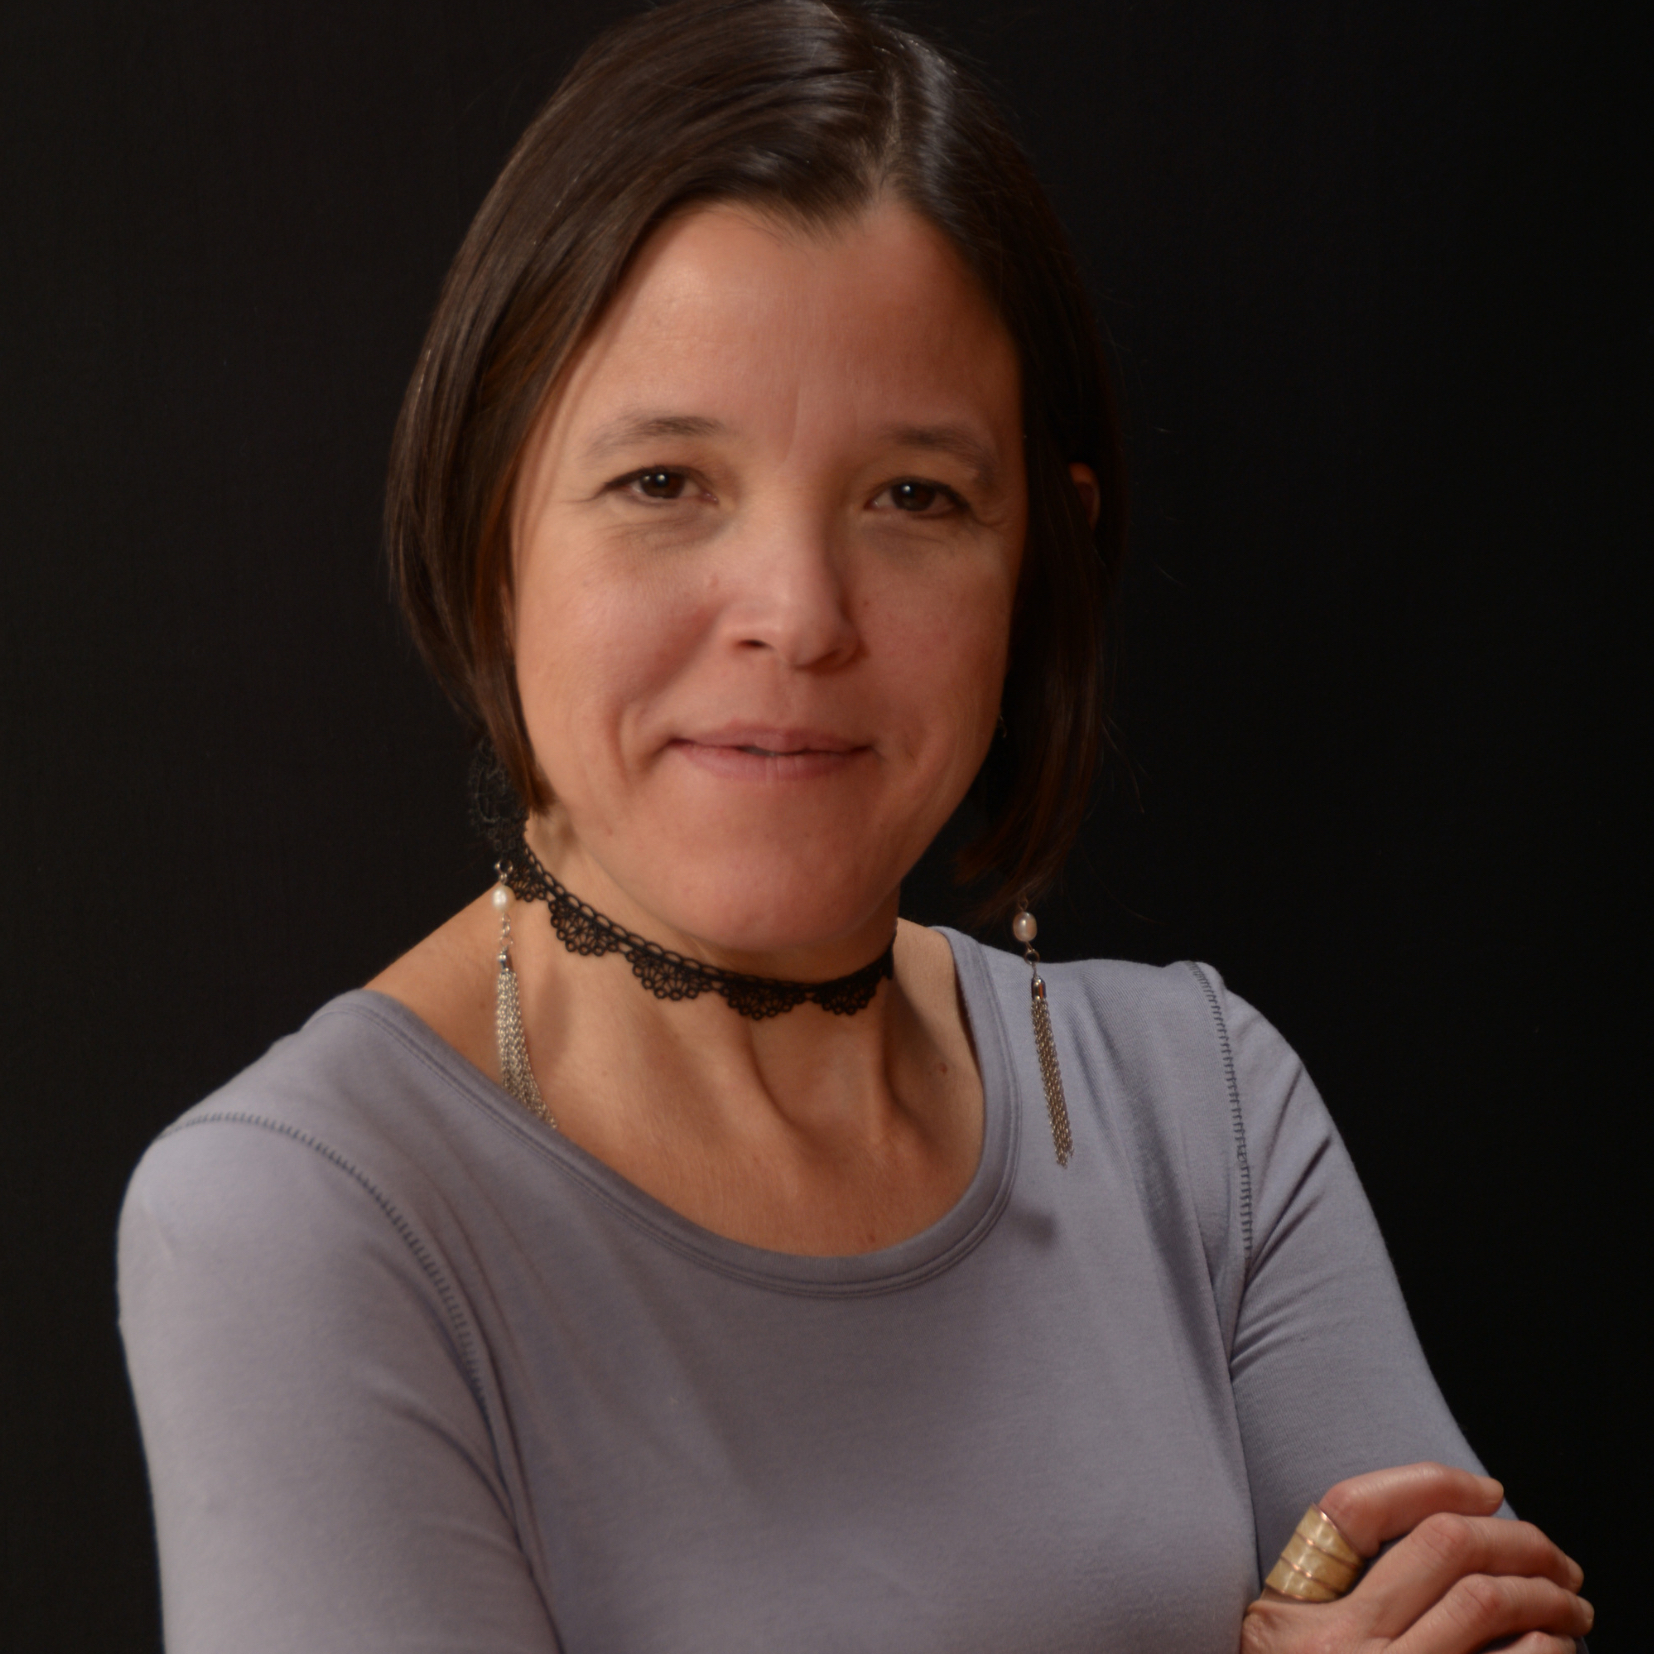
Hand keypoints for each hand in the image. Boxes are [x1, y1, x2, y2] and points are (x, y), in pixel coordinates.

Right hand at [1241, 1462, 1591, 1653]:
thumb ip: (1332, 1607)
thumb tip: (1447, 1542)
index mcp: (1283, 1619)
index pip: (1351, 1509)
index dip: (1429, 1482)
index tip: (1487, 1488)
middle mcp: (1331, 1650)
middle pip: (1441, 1546)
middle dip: (1516, 1537)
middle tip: (1551, 1555)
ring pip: (1487, 1601)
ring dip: (1546, 1592)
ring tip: (1569, 1601)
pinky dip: (1546, 1647)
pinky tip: (1555, 1647)